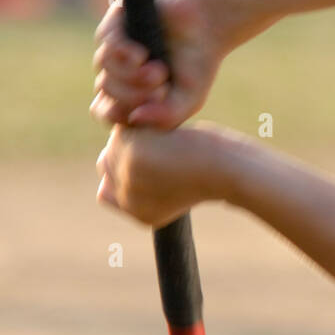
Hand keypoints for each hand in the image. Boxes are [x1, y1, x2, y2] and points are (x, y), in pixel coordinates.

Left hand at [90, 0, 225, 128]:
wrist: (209, 23)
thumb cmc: (197, 65)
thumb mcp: (188, 100)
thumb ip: (165, 117)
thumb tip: (134, 118)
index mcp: (127, 92)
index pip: (105, 111)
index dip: (124, 114)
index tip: (151, 109)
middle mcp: (116, 69)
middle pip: (105, 90)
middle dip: (134, 95)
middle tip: (162, 85)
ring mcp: (114, 46)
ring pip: (104, 68)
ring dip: (131, 75)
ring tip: (159, 70)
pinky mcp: (116, 22)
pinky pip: (106, 43)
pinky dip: (125, 54)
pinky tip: (143, 54)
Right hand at [96, 121, 234, 226]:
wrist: (228, 170)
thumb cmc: (210, 175)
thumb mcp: (172, 196)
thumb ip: (141, 191)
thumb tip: (106, 184)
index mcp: (137, 214)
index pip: (105, 192)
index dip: (122, 170)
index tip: (148, 158)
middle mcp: (127, 198)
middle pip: (106, 163)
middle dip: (128, 148)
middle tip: (160, 142)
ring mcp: (127, 174)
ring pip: (115, 142)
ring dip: (138, 132)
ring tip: (167, 137)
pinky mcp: (134, 150)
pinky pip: (126, 126)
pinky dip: (145, 120)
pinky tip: (169, 127)